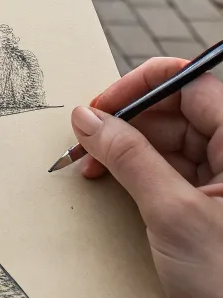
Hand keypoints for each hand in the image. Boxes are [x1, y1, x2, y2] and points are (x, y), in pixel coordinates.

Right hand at [70, 56, 222, 297]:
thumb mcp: (171, 212)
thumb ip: (128, 156)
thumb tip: (88, 117)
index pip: (190, 85)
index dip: (142, 86)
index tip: (103, 104)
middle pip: (176, 111)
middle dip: (127, 122)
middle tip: (87, 142)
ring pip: (170, 141)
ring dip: (128, 148)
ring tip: (94, 166)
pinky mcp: (213, 204)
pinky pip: (172, 170)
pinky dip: (140, 172)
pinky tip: (114, 182)